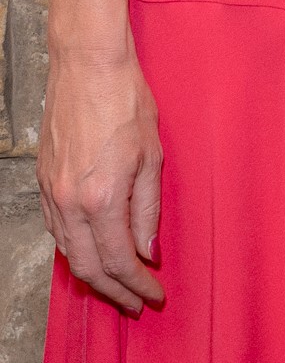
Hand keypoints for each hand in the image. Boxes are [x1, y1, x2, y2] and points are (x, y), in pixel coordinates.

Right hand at [38, 41, 165, 313]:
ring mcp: (51, 195)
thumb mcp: (152, 154)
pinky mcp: (43, 184)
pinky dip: (76, 250)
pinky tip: (92, 253)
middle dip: (114, 291)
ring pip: (69, 253)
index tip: (154, 295)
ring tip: (117, 287)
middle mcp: (70, 203)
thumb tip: (148, 250)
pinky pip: (57, 232)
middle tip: (136, 303)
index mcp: (102, 197)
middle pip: (89, 267)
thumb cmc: (126, 101)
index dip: (137, 284)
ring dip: (93, 275)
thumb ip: (148, 208)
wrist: (87, 67)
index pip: (119, 260)